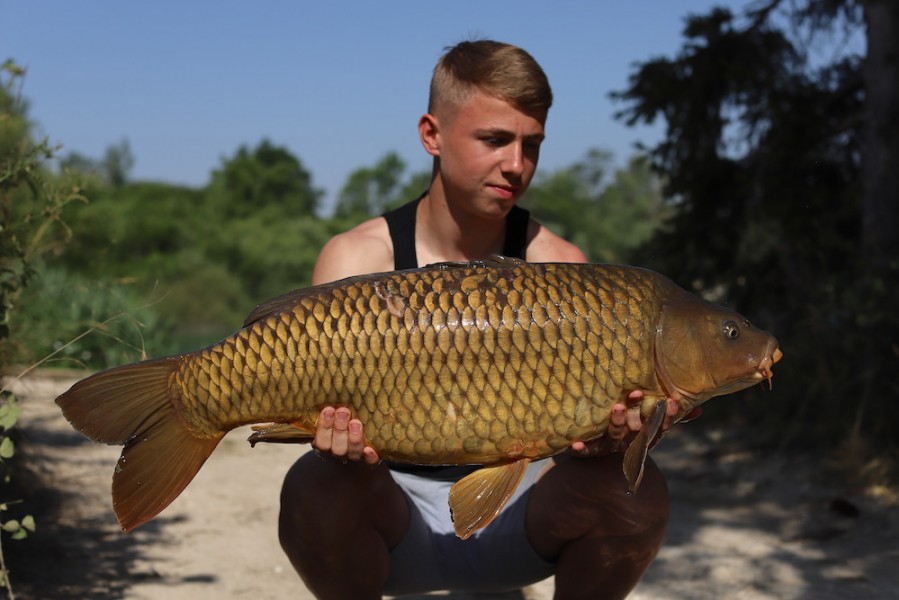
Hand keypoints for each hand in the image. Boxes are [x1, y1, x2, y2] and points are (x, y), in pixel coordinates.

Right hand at [312, 406, 380, 464]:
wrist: (364, 438)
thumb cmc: (344, 419)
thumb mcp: (333, 414)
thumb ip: (329, 407)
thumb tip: (323, 378)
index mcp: (325, 443)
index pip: (320, 441)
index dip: (323, 427)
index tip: (328, 410)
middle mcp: (338, 452)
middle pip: (335, 448)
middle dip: (338, 429)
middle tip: (343, 411)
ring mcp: (354, 457)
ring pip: (350, 454)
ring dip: (353, 438)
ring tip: (356, 422)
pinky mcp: (370, 460)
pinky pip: (369, 463)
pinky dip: (369, 457)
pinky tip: (370, 449)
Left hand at [569, 391, 701, 456]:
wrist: (595, 456)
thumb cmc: (626, 430)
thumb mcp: (648, 421)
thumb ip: (668, 414)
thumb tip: (701, 408)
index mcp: (644, 436)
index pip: (660, 428)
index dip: (666, 416)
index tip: (670, 401)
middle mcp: (629, 444)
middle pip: (637, 430)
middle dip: (638, 414)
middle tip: (636, 394)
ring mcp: (610, 448)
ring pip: (615, 437)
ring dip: (616, 423)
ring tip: (617, 407)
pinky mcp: (589, 453)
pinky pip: (586, 453)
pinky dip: (582, 450)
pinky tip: (574, 445)